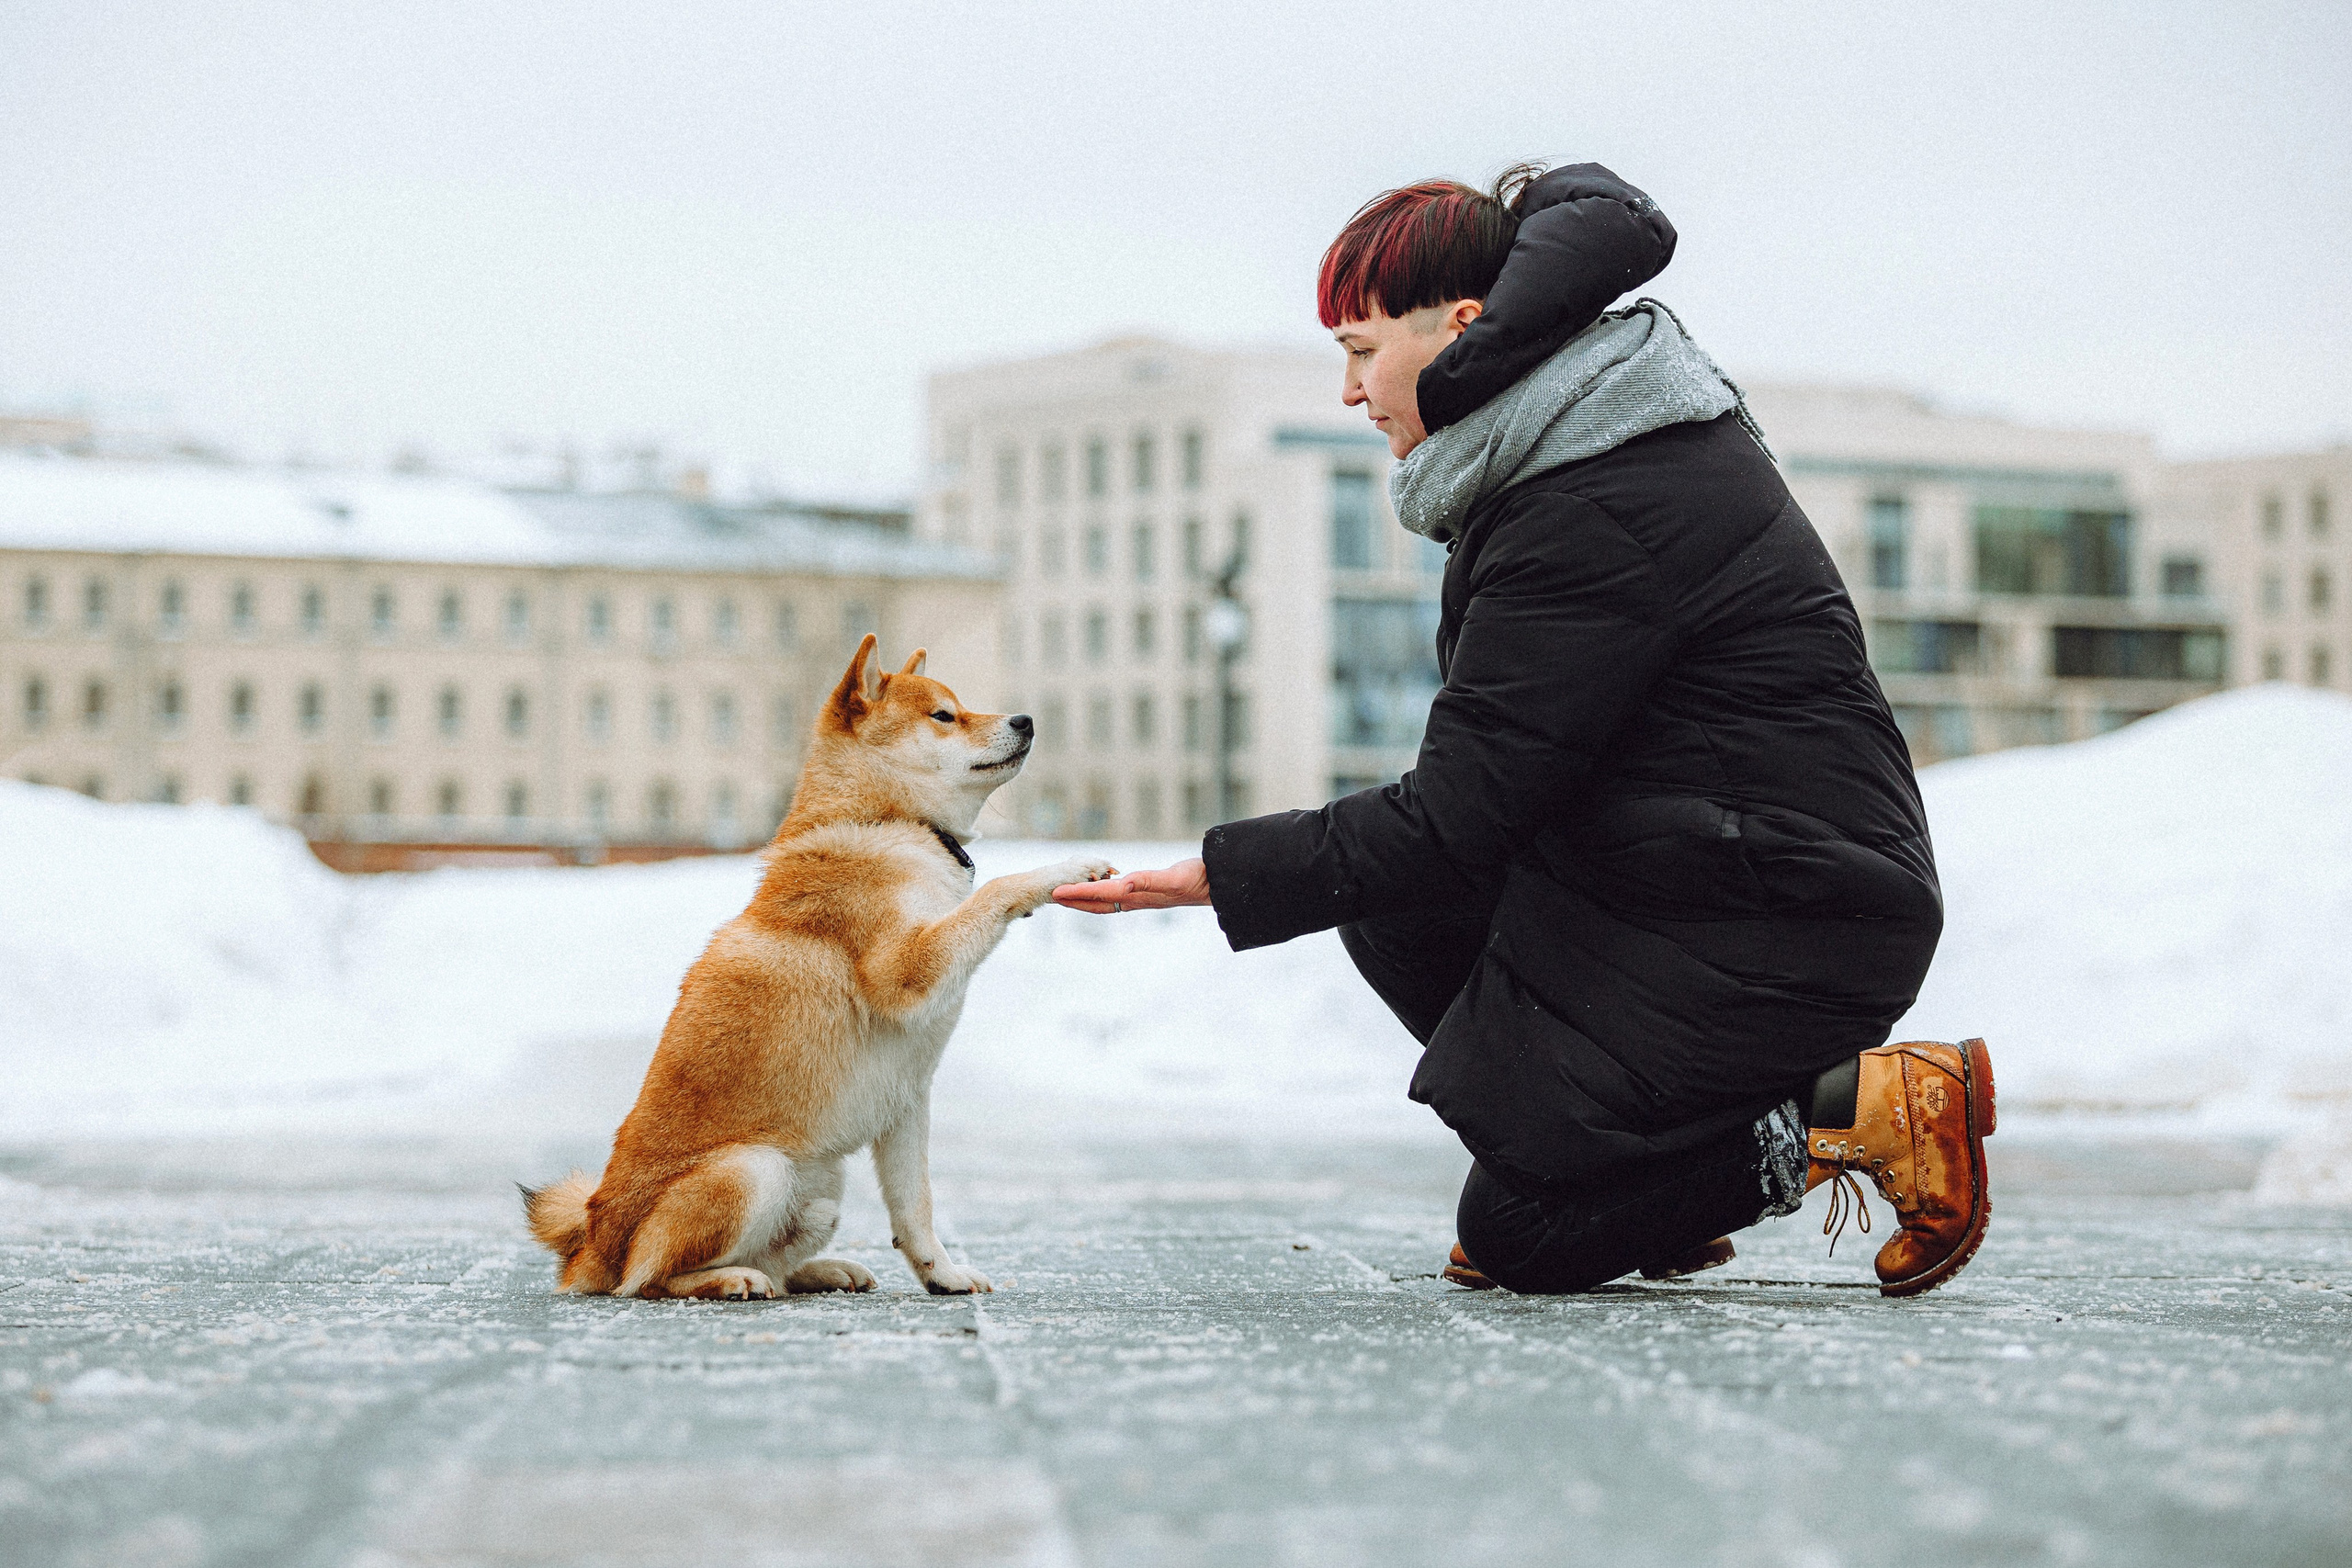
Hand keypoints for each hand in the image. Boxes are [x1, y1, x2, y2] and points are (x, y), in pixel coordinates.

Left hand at [1051, 857, 1210, 913]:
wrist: (1215, 885)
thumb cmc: (1195, 880)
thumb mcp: (1172, 879)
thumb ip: (1147, 881)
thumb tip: (1124, 883)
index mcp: (1137, 895)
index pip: (1099, 894)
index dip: (1077, 893)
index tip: (1056, 893)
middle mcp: (1136, 899)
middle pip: (1097, 903)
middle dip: (1074, 901)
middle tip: (1052, 897)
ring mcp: (1141, 899)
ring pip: (1106, 902)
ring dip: (1085, 900)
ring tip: (1069, 896)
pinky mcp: (1148, 895)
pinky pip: (1117, 897)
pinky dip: (1103, 894)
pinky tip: (1102, 890)